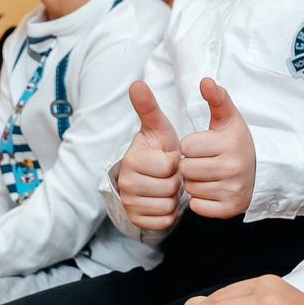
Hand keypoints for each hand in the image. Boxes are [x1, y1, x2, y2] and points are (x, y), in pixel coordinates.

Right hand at [115, 81, 186, 229]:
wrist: (152, 177)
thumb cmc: (158, 150)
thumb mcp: (157, 128)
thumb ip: (148, 107)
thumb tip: (136, 83)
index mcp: (132, 159)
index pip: (168, 166)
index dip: (176, 163)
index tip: (171, 158)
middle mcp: (126, 182)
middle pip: (169, 188)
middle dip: (176, 182)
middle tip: (170, 175)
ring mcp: (130, 203)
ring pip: (167, 206)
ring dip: (174, 197)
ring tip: (168, 186)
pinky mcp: (137, 220)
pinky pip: (164, 221)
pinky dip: (170, 213)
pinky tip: (165, 201)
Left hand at [179, 78, 256, 220]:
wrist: (261, 171)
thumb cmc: (236, 142)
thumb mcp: (228, 118)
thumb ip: (216, 98)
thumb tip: (205, 81)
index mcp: (229, 144)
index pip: (185, 147)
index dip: (190, 146)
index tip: (202, 146)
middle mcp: (233, 168)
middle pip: (185, 169)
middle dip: (190, 165)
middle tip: (204, 161)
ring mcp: (232, 190)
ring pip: (190, 189)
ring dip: (195, 182)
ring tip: (208, 175)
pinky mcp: (230, 209)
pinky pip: (197, 207)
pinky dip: (201, 200)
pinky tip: (212, 189)